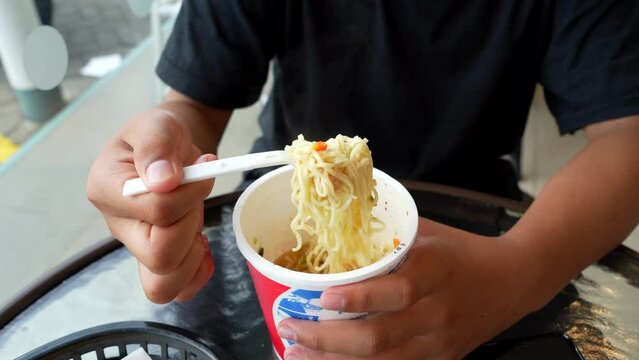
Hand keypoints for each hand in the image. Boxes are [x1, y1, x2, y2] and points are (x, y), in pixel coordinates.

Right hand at [87, 109, 214, 302]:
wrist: (168, 146)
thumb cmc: (158, 135)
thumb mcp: (156, 125)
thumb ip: (156, 148)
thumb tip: (163, 181)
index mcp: (107, 190)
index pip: (155, 211)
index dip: (188, 194)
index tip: (203, 168)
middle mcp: (119, 225)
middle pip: (159, 256)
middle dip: (191, 224)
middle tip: (196, 197)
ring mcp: (137, 245)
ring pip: (163, 286)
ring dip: (194, 255)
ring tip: (197, 223)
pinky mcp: (157, 257)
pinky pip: (176, 289)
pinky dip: (197, 272)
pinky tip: (202, 243)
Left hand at [278, 219, 536, 358]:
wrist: (514, 280)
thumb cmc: (461, 251)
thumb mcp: (427, 231)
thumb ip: (385, 235)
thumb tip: (334, 227)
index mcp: (436, 271)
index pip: (396, 291)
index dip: (358, 299)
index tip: (321, 298)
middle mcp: (438, 312)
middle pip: (380, 337)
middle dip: (328, 340)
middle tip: (291, 329)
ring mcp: (441, 344)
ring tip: (297, 355)